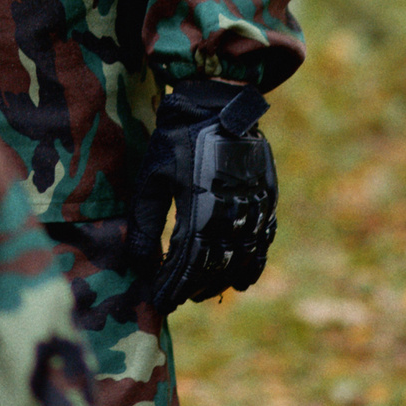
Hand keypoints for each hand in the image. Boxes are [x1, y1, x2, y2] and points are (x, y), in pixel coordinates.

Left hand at [125, 77, 276, 311]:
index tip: (160, 301)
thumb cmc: (178, 138)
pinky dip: (253, 264)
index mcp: (201, 205)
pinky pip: (263, 241)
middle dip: (195, 286)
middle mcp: (232, 210)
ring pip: (242, 257)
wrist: (221, 104)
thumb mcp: (153, 176)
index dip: (174, 283)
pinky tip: (242, 281)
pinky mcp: (267, 199)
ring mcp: (255, 206)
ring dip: (222, 280)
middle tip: (177, 300)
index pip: (187, 259)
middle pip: (216, 264)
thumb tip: (138, 261)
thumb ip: (146, 220)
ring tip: (202, 295)